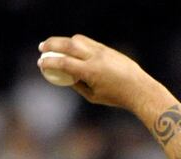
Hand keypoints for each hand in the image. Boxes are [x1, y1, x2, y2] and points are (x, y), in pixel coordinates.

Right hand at [37, 34, 166, 112]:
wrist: (140, 90)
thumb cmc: (116, 97)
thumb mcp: (93, 96)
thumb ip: (77, 85)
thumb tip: (64, 76)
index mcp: (91, 72)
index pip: (64, 62)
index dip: (49, 62)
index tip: (40, 63)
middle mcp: (96, 58)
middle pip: (68, 45)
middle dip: (52, 44)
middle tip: (41, 47)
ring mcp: (103, 52)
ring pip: (78, 40)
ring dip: (64, 41)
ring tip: (54, 45)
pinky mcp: (108, 50)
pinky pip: (89, 42)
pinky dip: (77, 43)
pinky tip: (71, 47)